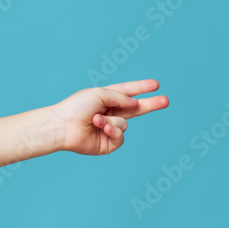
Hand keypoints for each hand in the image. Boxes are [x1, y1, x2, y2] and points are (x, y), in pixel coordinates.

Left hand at [50, 79, 168, 155]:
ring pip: (125, 123)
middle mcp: (108, 113)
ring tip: (95, 119)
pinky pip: (121, 136)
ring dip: (112, 120)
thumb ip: (120, 96)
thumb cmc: (76, 107)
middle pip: (134, 109)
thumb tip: (134, 103)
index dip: (140, 88)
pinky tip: (101, 128)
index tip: (156, 84)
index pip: (126, 92)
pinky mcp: (107, 143)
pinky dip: (112, 130)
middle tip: (166, 100)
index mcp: (104, 99)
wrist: (62, 126)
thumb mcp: (100, 94)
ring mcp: (108, 129)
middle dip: (149, 104)